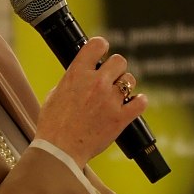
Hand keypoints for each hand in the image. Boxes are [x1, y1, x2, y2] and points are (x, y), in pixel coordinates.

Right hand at [34, 36, 147, 163]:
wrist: (59, 150)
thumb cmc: (53, 125)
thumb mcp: (55, 94)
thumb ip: (71, 81)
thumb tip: (79, 77)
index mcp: (77, 73)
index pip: (97, 44)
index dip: (102, 46)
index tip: (102, 52)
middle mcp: (96, 82)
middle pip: (119, 60)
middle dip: (116, 68)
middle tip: (111, 78)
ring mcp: (110, 100)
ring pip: (130, 79)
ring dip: (125, 86)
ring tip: (118, 94)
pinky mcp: (120, 117)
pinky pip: (141, 102)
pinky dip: (140, 102)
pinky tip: (135, 103)